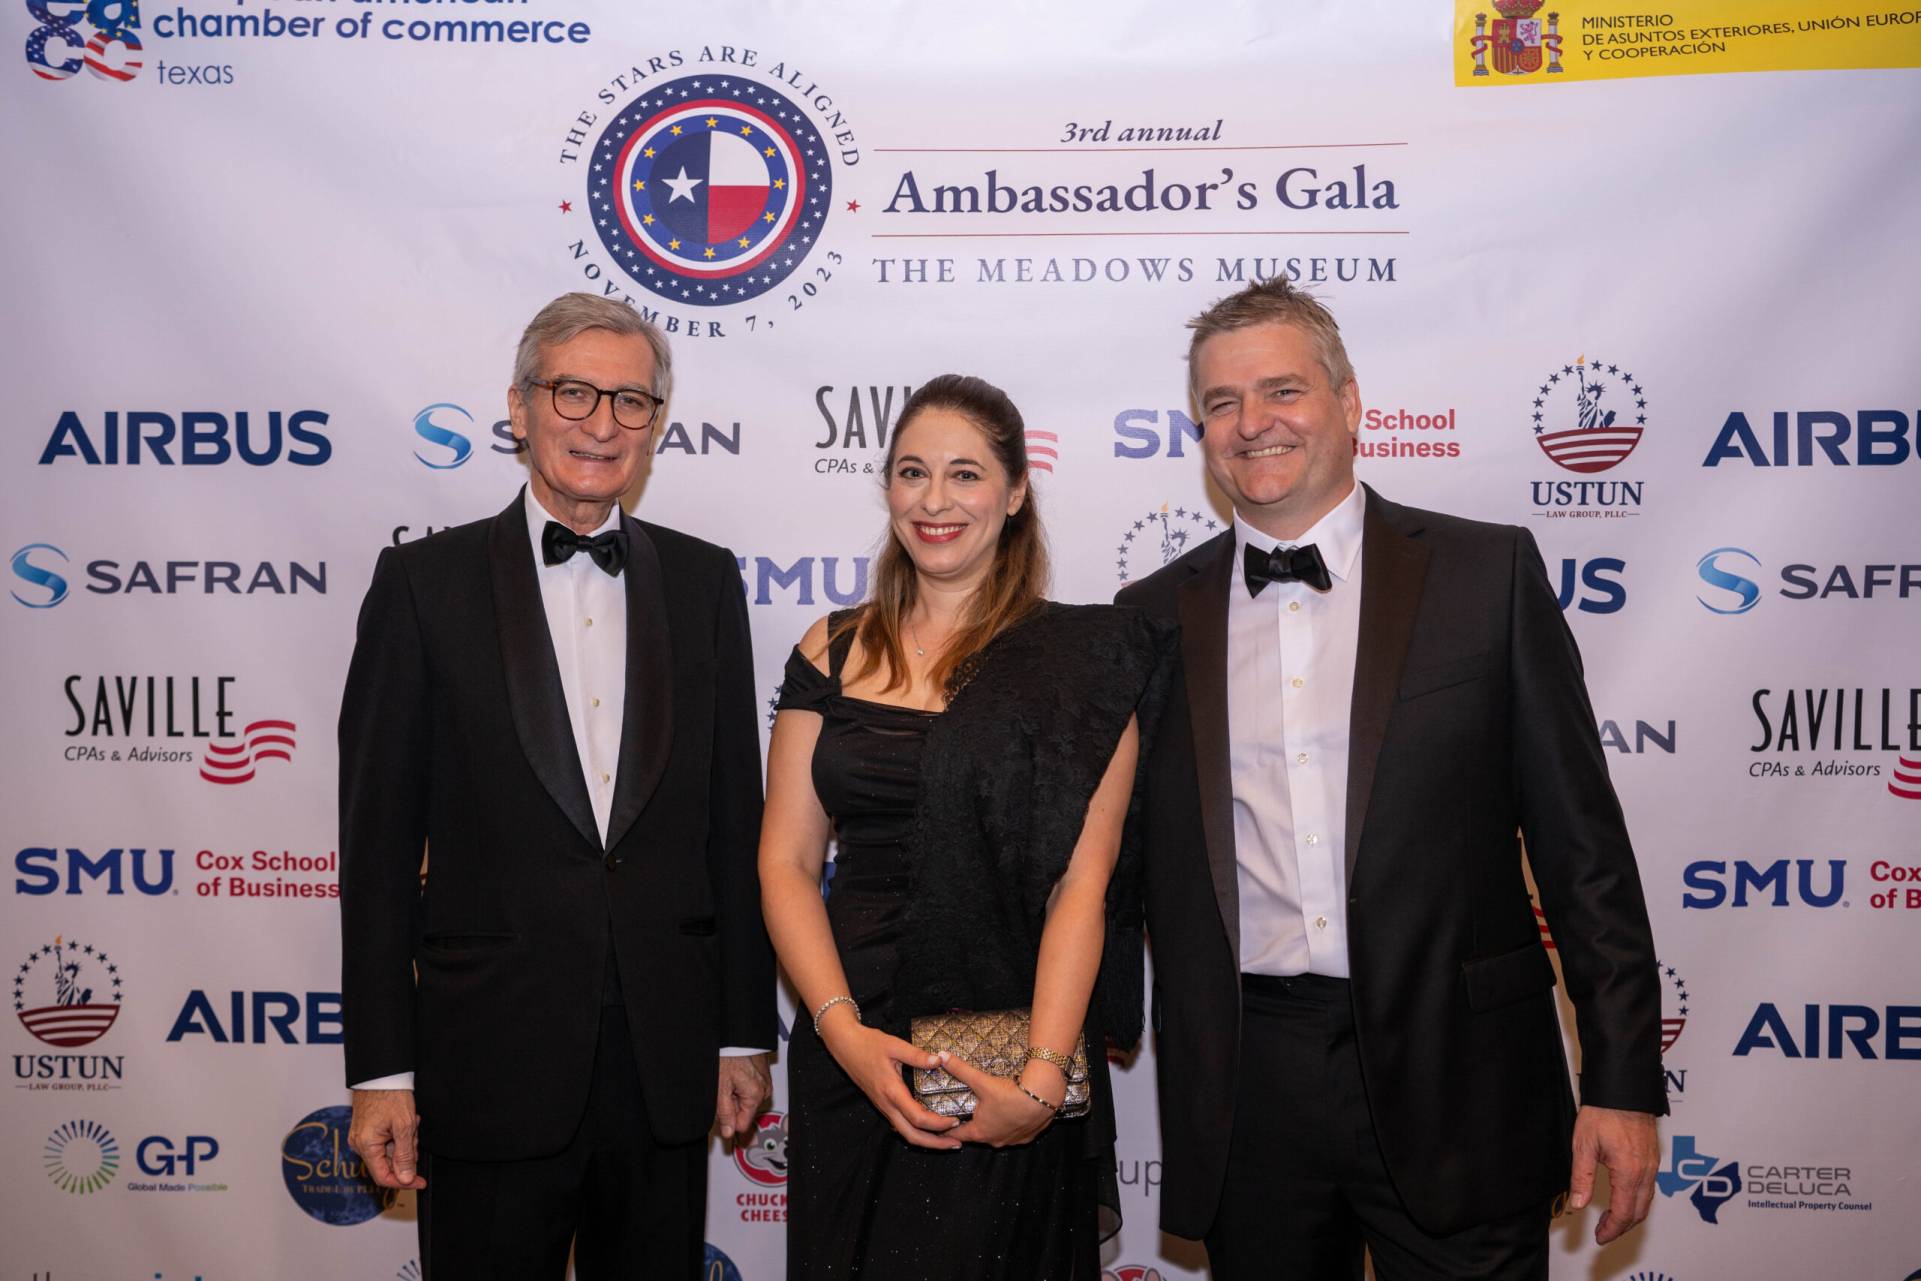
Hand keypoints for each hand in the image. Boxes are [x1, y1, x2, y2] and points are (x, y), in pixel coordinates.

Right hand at [348, 1088, 425, 1189]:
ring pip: (389, 1151)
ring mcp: (362, 1137)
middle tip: (415, 1132)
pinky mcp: (366, 1130)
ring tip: (410, 1121)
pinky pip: (385, 1140)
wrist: (381, 1073)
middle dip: (407, 1152)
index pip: (383, 1177)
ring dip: (405, 1140)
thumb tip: (405, 1179)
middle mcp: (359, 1144)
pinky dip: (399, 1134)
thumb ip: (404, 1155)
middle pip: (388, 1162)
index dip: (404, 1182)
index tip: (420, 1181)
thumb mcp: (404, 1126)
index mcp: (365, 1146)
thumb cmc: (391, 1095)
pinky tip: (406, 1120)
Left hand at [715, 1053, 772, 1142]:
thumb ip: (725, 1112)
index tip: (721, 1117)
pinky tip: (734, 1075)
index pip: (743, 1124)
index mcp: (756, 1095)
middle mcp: (764, 1089)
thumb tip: (728, 1132)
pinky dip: (742, 1085)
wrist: (736, 1035)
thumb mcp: (721, 1088)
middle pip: (745, 1111)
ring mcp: (765, 1080)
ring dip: (736, 1095)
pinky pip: (752, 1087)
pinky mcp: (763, 1073)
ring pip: (748, 1099)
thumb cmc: (729, 1056)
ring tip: (728, 1080)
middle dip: (732, 1105)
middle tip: (722, 1090)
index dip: (729, 1123)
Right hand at [819, 1017, 961, 1150]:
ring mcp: (884, 1107)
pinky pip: (901, 1125)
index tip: (956, 1119)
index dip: (939, 1124)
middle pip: (912, 1135)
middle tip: (957, 1143)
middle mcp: (887, 1105)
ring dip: (927, 1140)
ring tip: (947, 1140)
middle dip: (935, 1143)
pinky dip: (917, 1131)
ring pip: (905, 1133)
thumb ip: (917, 1055)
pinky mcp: (883, 1105)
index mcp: (892, 1092)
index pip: (918, 1118)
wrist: (845, 1045)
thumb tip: (939, 1061)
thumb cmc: (869, 1044)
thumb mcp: (895, 1045)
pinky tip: (930, 1127)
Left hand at [942, 1053, 1057, 1148]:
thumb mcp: (981, 1081)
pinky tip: (1014, 1114)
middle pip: (978, 1135)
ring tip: (991, 1115)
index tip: (941, 1128)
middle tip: (967, 1117)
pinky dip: (1012, 1126)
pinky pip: (1016, 1133)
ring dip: (994, 1127)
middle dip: (973, 1126)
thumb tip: (941, 1057)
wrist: (1042, 1096)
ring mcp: (1012, 1141)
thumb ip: (960, 1069)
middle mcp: (995, 1140)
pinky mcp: (1028, 1137)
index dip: (949, 1130)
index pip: (958, 1134)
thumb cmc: (1010, 1093)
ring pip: (998, 1135)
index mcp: (980, 1131)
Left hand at [1568, 1104, 1657, 1244]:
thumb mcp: (1584, 1145)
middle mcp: (1646, 1172)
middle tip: (1603, 1231)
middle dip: (1621, 1227)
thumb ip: (1582, 1177)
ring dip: (1630, 1215)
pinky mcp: (1654, 1157)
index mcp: (1629, 1173)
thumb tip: (1578, 1204)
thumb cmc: (1602, 1113)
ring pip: (1647, 1201)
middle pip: (1639, 1212)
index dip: (1611, 1230)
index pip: (1623, 1214)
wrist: (1623, 1089)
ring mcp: (1653, 1165)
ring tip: (1610, 1218)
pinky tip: (1623, 1197)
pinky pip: (1650, 1188)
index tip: (1599, 1237)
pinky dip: (1637, 1200)